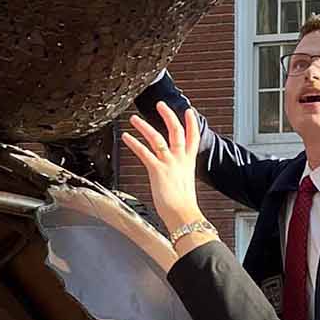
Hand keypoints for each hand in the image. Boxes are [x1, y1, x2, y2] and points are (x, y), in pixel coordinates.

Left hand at [122, 103, 207, 233]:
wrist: (183, 215)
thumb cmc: (183, 205)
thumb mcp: (184, 183)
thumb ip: (179, 174)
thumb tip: (173, 174)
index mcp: (188, 162)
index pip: (193, 137)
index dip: (192, 123)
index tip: (189, 111)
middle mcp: (180, 160)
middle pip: (176, 131)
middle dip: (168, 115)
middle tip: (160, 104)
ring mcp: (169, 163)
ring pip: (157, 138)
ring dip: (144, 126)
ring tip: (134, 119)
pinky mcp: (157, 170)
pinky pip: (144, 152)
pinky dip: (134, 142)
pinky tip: (126, 137)